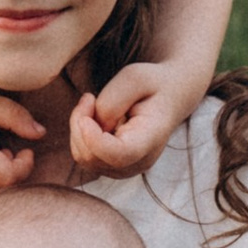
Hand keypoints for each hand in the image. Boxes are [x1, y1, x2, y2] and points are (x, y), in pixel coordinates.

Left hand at [68, 59, 200, 181]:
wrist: (168, 98)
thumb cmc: (153, 85)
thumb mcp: (135, 78)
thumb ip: (112, 101)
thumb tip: (94, 126)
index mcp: (151, 138)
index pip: (120, 154)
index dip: (95, 140)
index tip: (86, 114)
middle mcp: (139, 161)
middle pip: (94, 157)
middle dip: (81, 125)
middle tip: (89, 98)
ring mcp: (125, 169)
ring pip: (84, 158)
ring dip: (79, 129)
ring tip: (92, 105)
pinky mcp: (112, 167)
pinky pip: (84, 156)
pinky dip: (79, 136)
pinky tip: (91, 119)